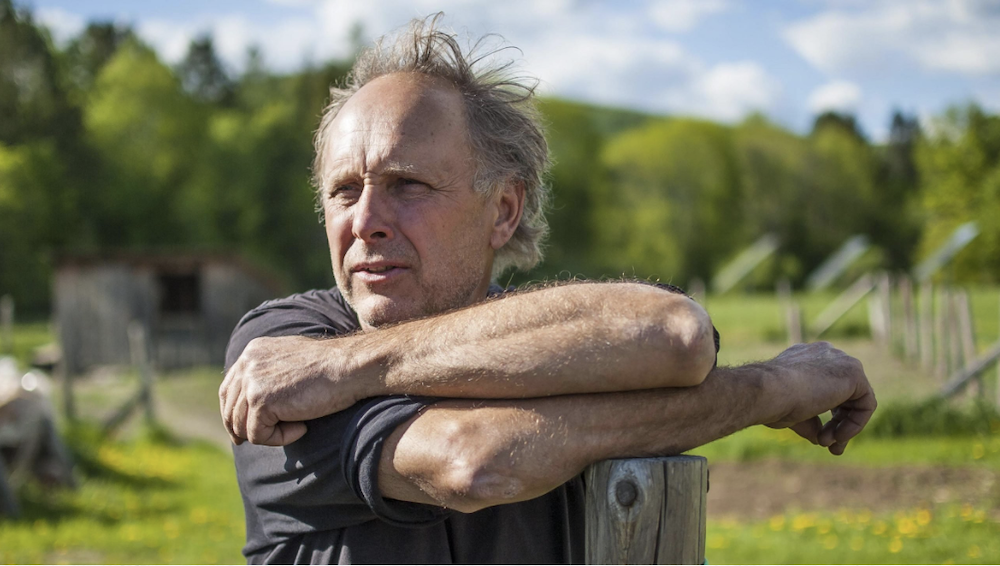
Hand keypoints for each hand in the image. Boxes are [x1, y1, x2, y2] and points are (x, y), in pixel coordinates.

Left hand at [219, 336, 370, 445]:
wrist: (349, 367)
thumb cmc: (331, 367)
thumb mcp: (292, 362)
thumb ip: (270, 374)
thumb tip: (255, 400)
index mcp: (253, 351)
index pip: (229, 388)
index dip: (233, 413)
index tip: (242, 431)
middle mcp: (247, 363)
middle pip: (230, 408)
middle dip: (241, 429)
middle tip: (257, 440)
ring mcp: (252, 381)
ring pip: (242, 426)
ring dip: (269, 433)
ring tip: (298, 426)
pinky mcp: (260, 401)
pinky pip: (258, 435)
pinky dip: (281, 438)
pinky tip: (302, 428)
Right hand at [761, 342, 876, 454]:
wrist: (768, 392)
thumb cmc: (772, 402)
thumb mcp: (792, 413)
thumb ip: (811, 421)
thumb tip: (822, 438)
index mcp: (806, 359)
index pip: (827, 387)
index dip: (827, 416)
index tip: (819, 438)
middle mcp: (825, 355)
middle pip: (845, 395)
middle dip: (838, 424)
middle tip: (828, 445)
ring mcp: (840, 360)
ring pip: (857, 400)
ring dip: (845, 427)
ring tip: (828, 443)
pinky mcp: (853, 372)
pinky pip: (866, 403)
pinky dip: (855, 424)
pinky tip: (838, 435)